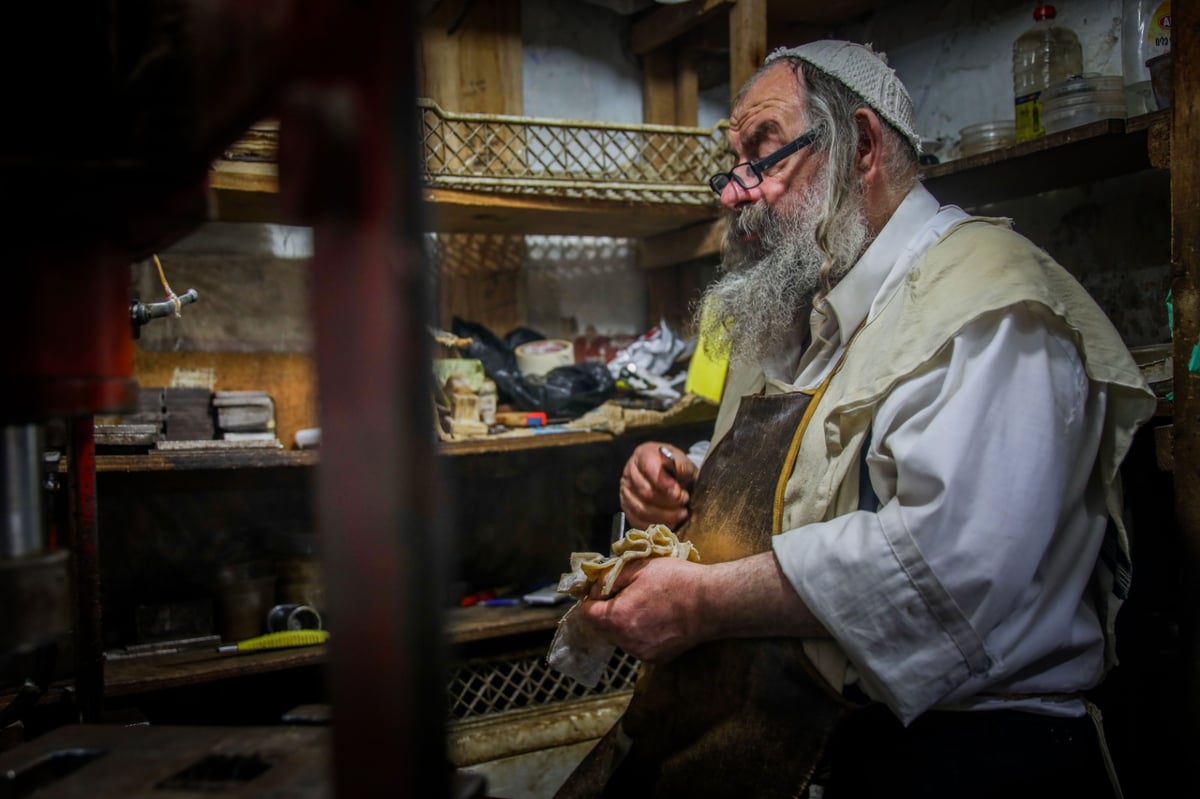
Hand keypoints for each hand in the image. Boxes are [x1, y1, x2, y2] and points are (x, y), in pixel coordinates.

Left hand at [577, 557, 706, 662]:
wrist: (711, 603)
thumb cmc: (676, 581)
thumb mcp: (638, 567)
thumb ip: (609, 578)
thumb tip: (595, 587)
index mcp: (617, 617)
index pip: (586, 613)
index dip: (591, 598)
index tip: (602, 589)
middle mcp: (625, 640)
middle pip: (600, 627)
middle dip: (605, 611)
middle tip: (623, 594)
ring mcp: (641, 652)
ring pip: (618, 638)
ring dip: (622, 624)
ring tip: (642, 606)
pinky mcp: (656, 658)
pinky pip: (636, 645)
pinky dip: (638, 634)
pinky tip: (654, 619)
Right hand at [620, 442, 696, 529]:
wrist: (671, 478)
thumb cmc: (676, 469)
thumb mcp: (683, 463)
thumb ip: (682, 466)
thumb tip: (678, 473)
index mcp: (643, 454)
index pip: (648, 467)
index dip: (663, 481)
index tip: (678, 492)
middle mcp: (630, 472)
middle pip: (645, 491)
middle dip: (668, 501)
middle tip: (684, 502)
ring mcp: (626, 491)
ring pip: (641, 509)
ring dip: (664, 516)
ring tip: (681, 515)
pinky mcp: (627, 508)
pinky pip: (637, 521)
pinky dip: (654, 525)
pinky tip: (670, 524)